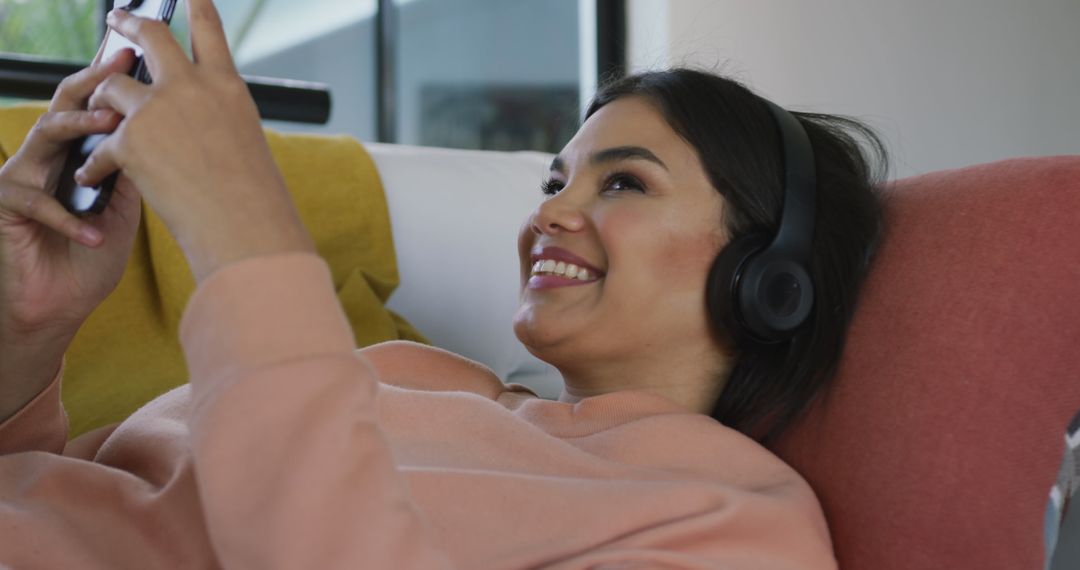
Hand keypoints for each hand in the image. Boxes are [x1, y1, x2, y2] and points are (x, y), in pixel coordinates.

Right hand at [0, 50, 143, 417]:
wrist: (60, 307)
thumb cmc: (92, 260)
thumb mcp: (124, 213)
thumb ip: (132, 176)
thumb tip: (164, 137)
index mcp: (76, 155)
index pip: (93, 109)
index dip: (115, 86)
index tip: (145, 63)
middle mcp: (47, 157)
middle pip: (66, 106)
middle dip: (94, 83)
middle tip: (121, 66)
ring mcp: (23, 176)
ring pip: (46, 135)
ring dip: (81, 129)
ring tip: (113, 126)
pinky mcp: (5, 204)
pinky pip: (37, 202)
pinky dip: (70, 221)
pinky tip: (95, 235)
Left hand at [76, 0, 314, 282]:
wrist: (243, 226)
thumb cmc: (252, 195)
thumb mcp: (243, 139)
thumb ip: (211, 113)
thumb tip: (177, 107)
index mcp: (227, 86)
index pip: (208, 30)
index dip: (196, 5)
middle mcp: (192, 88)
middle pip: (150, 36)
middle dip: (128, 24)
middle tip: (117, 21)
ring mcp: (158, 111)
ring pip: (111, 86)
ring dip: (103, 103)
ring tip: (101, 121)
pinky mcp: (130, 141)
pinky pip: (100, 143)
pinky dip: (95, 163)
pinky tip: (93, 176)